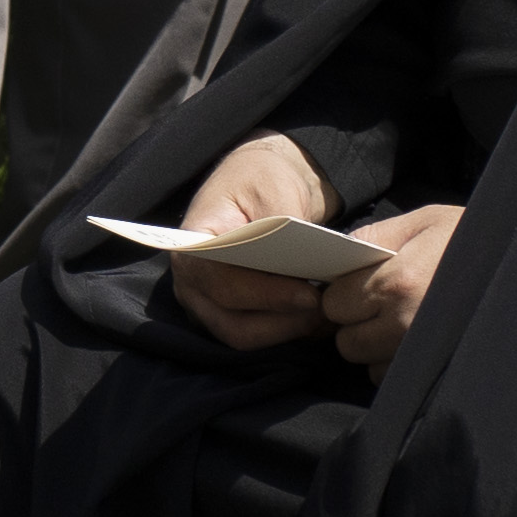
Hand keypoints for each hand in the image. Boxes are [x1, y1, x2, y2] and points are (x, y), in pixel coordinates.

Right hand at [158, 133, 340, 352]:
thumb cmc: (262, 179)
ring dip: (288, 330)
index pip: (218, 282)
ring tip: (326, 315)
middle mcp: (190, 282)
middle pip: (230, 323)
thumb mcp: (274, 189)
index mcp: (191, 244)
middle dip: (282, 322)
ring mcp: (205, 303)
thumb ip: (279, 227)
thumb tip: (293, 265)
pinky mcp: (227, 315)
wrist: (262, 182)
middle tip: (325, 309)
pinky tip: (319, 318)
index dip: (264, 295)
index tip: (309, 294)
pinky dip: (288, 331)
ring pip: (245, 336)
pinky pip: (256, 336)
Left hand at [322, 206, 465, 370]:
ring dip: (375, 347)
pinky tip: (415, 341)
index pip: (335, 304)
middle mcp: (405, 324)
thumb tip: (339, 252)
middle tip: (379, 306)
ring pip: (368, 364)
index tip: (358, 287)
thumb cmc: (475, 240)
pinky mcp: (436, 373)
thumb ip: (376, 235)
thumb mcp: (426, 221)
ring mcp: (421, 354)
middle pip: (347, 341)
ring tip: (403, 322)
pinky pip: (394, 379)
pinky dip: (396, 364)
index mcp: (396, 282)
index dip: (342, 294)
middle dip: (355, 324)